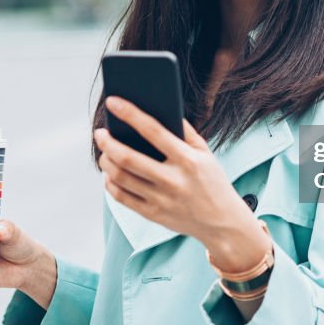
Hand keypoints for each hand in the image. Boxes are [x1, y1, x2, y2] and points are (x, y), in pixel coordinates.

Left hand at [94, 96, 268, 272]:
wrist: (223, 223)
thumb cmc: (212, 181)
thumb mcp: (206, 153)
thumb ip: (185, 131)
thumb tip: (161, 110)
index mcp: (187, 160)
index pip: (153, 130)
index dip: (130, 114)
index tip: (112, 102)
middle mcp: (173, 180)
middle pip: (127, 158)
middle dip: (107, 142)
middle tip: (100, 133)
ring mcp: (161, 200)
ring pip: (120, 178)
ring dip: (105, 162)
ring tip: (104, 152)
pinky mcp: (153, 215)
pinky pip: (122, 197)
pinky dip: (110, 183)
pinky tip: (110, 174)